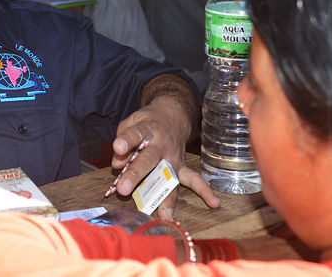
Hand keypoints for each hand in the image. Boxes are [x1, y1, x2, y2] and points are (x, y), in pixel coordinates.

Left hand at [110, 89, 219, 218]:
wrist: (172, 117)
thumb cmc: (146, 124)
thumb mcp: (131, 124)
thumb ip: (122, 141)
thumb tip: (118, 164)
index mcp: (146, 129)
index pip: (135, 134)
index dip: (126, 141)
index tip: (118, 147)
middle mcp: (161, 145)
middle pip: (148, 159)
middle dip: (136, 174)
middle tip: (123, 188)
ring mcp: (173, 157)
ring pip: (167, 176)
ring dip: (164, 196)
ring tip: (164, 214)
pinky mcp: (181, 167)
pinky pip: (194, 179)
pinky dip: (204, 191)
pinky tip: (214, 203)